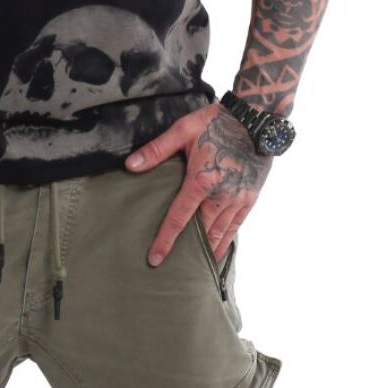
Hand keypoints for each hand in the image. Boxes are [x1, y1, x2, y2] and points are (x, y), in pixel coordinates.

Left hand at [123, 103, 269, 266]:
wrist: (256, 117)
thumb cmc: (217, 121)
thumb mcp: (183, 130)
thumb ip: (157, 150)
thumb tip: (130, 166)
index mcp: (201, 181)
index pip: (178, 219)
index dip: (165, 240)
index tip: (155, 259)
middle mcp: (221, 196)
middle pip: (201, 232)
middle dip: (187, 252)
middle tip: (174, 269)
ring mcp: (238, 199)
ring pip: (220, 234)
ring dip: (207, 252)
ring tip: (194, 268)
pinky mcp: (250, 198)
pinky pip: (236, 226)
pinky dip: (226, 241)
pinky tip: (217, 252)